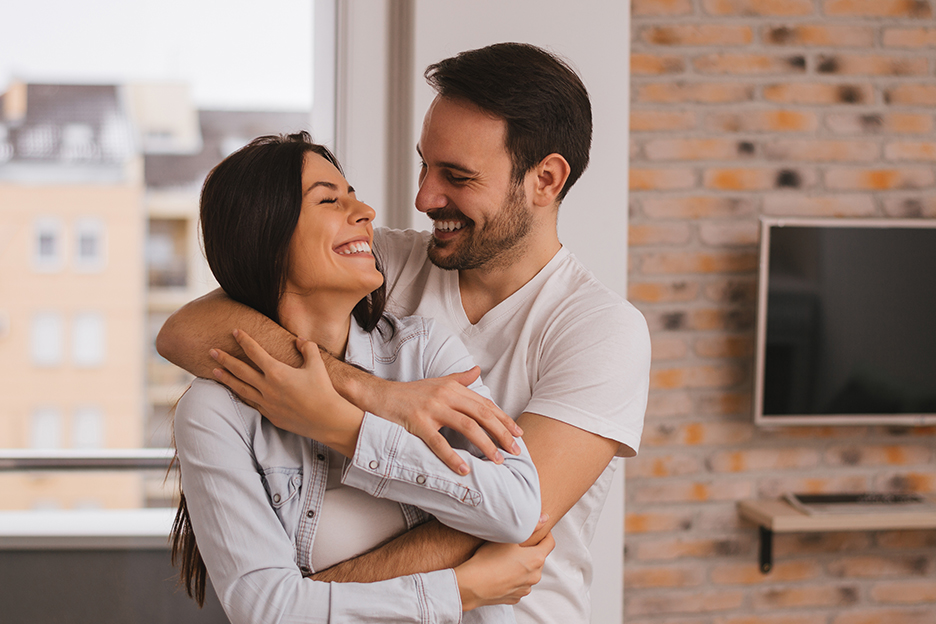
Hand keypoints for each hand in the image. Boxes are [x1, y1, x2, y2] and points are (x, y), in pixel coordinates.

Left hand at [209, 329, 363, 456]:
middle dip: (224, 359)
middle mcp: (267, 387)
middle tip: (211, 351)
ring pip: (240, 388)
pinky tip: (235, 391)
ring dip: (226, 378)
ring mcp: (266, 403)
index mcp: (277, 372)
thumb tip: (299, 340)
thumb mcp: (316, 364)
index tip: (234, 332)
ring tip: (214, 371)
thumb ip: (307, 348)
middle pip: (240, 370)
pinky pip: (250, 402)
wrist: (327, 419)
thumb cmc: (323, 390)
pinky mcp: (270, 415)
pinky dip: (240, 395)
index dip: (244, 340)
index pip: (255, 352)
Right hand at [364, 369, 523, 474]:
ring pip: (467, 427)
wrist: (379, 395)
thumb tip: (478, 370)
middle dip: (501, 433)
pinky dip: (452, 457)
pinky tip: (464, 469)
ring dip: (485, 445)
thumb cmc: (410, 393)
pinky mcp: (417, 422)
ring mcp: (431, 408)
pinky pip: (438, 442)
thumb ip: (459, 379)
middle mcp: (445, 396)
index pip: (484, 404)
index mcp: (452, 388)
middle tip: (515, 450)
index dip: (503, 419)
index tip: (518, 433)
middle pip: (481, 414)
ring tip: (497, 461)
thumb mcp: (437, 382)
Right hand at [454, 530, 554, 610]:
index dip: (545, 534)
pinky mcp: (515, 597)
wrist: (472, 586)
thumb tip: (545, 518)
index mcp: (536, 559)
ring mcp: (525, 589)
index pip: (550, 543)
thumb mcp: (509, 537)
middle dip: (530, 551)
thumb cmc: (489, 560)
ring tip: (504, 561)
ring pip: (528, 573)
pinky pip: (518, 584)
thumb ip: (531, 527)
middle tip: (515, 545)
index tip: (539, 530)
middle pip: (538, 559)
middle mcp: (534, 576)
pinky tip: (500, 573)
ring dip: (522, 566)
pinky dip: (513, 578)